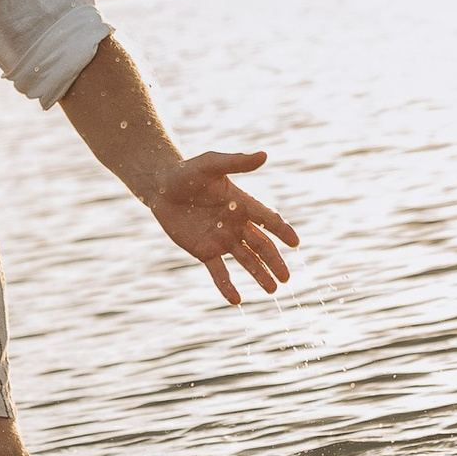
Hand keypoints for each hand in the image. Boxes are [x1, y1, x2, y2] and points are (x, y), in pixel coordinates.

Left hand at [147, 150, 298, 305]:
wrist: (161, 188)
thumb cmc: (187, 172)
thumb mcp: (211, 164)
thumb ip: (236, 162)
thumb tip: (264, 155)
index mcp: (242, 204)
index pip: (267, 219)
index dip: (281, 230)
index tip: (295, 243)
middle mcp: (236, 224)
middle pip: (261, 245)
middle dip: (274, 261)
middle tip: (287, 278)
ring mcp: (222, 239)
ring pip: (245, 260)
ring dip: (259, 275)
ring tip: (272, 290)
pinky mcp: (205, 251)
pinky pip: (218, 271)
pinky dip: (226, 286)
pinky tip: (236, 300)